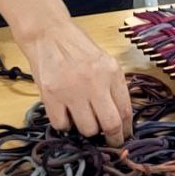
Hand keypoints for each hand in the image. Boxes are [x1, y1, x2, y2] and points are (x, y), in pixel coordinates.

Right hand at [17, 19, 132, 146]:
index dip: (126, 129)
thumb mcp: (104, 61)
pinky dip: (65, 125)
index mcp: (112, 73)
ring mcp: (72, 91)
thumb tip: (121, 117)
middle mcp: (95, 83)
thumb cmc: (77, 47)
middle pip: (110, 124)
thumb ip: (114, 86)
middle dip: (112, 138)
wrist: (48, 34)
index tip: (124, 136)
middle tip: (109, 141)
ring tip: (83, 119)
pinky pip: (63, 125)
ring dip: (87, 130)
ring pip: (87, 129)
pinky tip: (66, 114)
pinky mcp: (51, 97)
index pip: (126, 110)